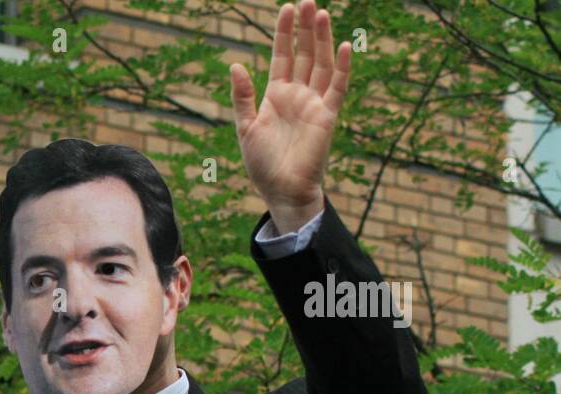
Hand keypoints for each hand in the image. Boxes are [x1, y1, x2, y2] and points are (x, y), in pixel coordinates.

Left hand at [230, 1, 350, 233]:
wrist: (281, 190)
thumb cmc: (262, 164)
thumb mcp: (246, 127)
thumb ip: (242, 97)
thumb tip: (235, 65)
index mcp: (276, 95)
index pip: (283, 55)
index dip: (285, 33)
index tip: (286, 8)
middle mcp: (297, 94)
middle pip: (304, 54)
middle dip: (305, 29)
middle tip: (306, 1)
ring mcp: (314, 103)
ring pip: (321, 63)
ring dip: (322, 39)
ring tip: (321, 13)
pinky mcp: (327, 116)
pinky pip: (337, 87)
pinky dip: (342, 67)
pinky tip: (344, 46)